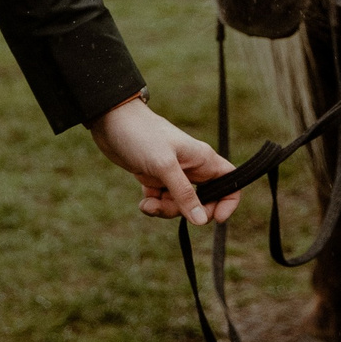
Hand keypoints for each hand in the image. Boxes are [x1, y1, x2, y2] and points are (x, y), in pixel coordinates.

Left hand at [89, 95, 242, 225]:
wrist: (110, 121)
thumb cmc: (141, 135)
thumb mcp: (164, 165)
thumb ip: (184, 193)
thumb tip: (202, 221)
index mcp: (202, 158)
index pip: (230, 181)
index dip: (228, 202)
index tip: (215, 218)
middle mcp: (191, 167)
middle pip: (204, 201)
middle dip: (188, 211)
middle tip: (172, 208)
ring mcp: (173, 173)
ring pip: (180, 204)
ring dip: (166, 209)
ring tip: (149, 203)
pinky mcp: (155, 178)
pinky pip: (162, 201)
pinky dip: (153, 205)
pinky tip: (143, 201)